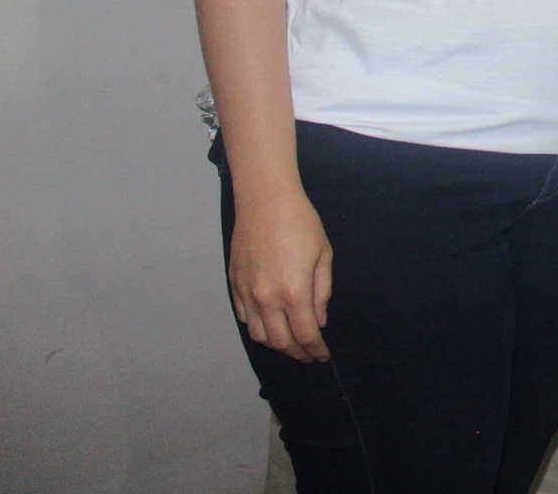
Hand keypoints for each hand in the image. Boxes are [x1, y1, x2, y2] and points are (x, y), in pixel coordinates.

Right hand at [228, 188, 333, 362]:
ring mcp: (247, 293)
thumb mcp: (323, 255)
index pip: (305, 335)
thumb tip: (318, 321)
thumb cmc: (301, 223)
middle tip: (308, 355)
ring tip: (290, 343)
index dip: (315, 350)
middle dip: (297, 353)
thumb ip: (321, 292)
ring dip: (276, 344)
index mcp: (294, 292)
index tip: (321, 356)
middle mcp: (267, 298)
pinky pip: (244, 317)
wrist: (265, 201)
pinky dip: (257, 327)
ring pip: (258, 335)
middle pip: (280, 342)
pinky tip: (270, 324)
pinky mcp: (234, 285)